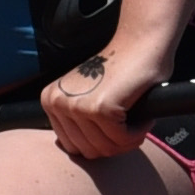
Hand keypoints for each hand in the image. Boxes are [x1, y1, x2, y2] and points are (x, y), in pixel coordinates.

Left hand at [39, 52, 164, 165]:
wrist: (141, 43)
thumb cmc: (120, 70)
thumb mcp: (84, 96)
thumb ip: (76, 121)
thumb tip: (77, 151)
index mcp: (50, 101)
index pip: (72, 147)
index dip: (99, 144)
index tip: (116, 130)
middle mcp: (58, 103)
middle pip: (88, 151)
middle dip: (115, 145)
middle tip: (131, 128)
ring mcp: (77, 106)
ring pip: (106, 148)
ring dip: (129, 140)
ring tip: (138, 121)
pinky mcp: (101, 108)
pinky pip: (122, 140)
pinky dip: (138, 133)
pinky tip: (144, 119)